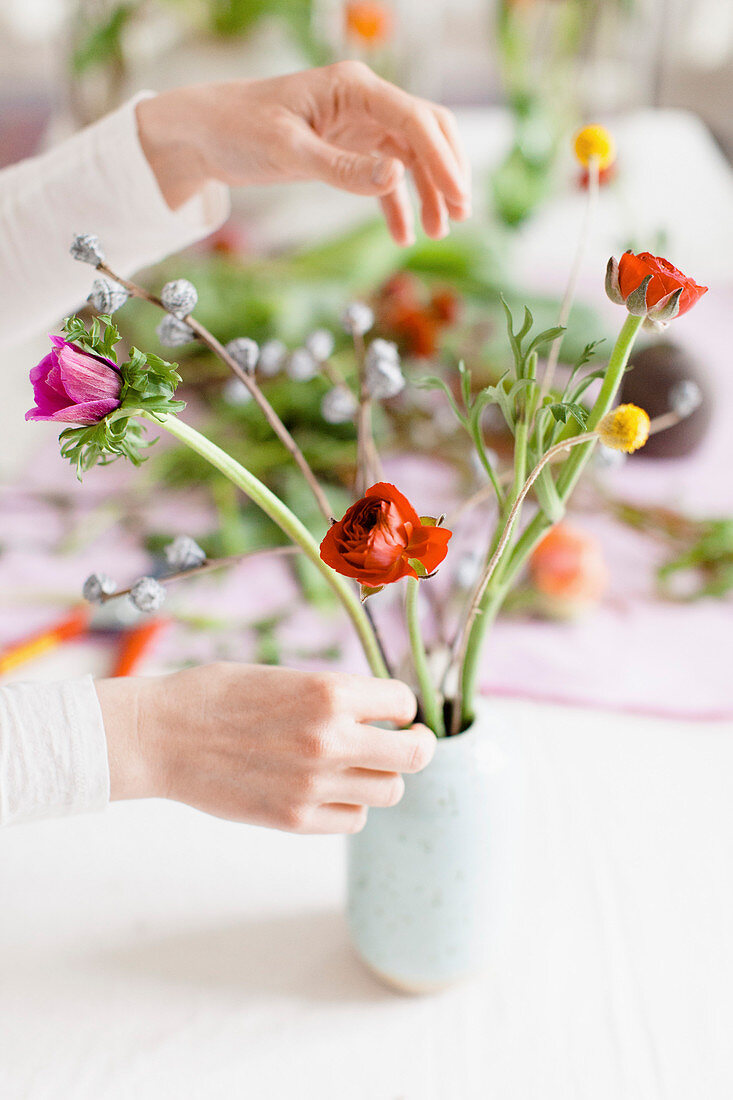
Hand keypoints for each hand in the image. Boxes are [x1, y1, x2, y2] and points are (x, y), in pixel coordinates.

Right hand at [97, 663, 434, 832]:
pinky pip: (353, 820)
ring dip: (379, 777)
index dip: (399, 705)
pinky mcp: (295, 819)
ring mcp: (315, 784)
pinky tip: (326, 790)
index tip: (389, 709)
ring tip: (355, 766)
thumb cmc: (217, 695)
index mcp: (329, 691)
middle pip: (415, 755)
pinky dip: (349, 806)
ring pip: (389, 791)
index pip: (403, 701)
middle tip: (406, 742)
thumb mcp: (285, 676)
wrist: (161, 735)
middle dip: (415, 746)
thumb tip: (376, 711)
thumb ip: (333, 696)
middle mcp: (331, 738)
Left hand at [136, 61, 470, 243]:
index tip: (460, 200)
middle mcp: (363, 100)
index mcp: (354, 87)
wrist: (203, 133)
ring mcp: (358, 124)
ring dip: (428, 191)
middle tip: (459, 215)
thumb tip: (396, 179)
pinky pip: (385, 175)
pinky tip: (402, 235)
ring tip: (437, 231)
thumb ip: (342, 168)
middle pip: (426, 131)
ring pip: (411, 155)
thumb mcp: (288, 151)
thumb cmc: (238, 129)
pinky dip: (397, 203)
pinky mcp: (346, 147)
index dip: (443, 161)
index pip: (416, 120)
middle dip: (447, 172)